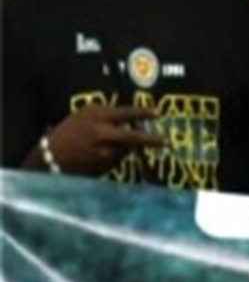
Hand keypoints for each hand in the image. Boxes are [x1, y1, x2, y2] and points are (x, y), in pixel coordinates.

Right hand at [37, 105, 166, 175]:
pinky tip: (105, 152)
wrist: (50, 156)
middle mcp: (102, 135)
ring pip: (127, 150)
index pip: (127, 113)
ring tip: (114, 142)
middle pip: (133, 137)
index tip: (158, 113)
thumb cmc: (70, 129)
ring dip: (129, 146)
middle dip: (151, 139)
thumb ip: (110, 113)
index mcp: (98, 117)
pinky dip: (118, 155)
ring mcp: (101, 154)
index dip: (144, 113)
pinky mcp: (101, 168)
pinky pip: (118, 160)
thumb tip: (135, 118)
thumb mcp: (87, 113)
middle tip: (165, 140)